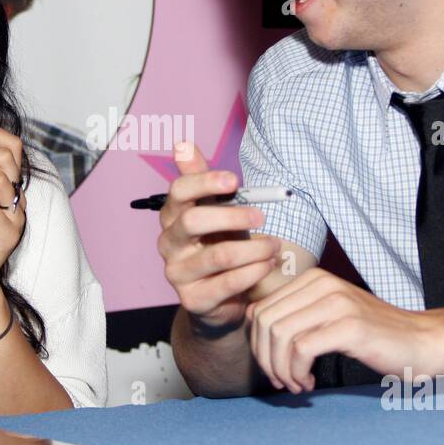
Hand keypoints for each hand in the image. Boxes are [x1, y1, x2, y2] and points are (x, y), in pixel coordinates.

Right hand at [157, 142, 281, 331]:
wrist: (217, 300)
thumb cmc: (218, 245)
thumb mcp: (213, 211)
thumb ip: (201, 180)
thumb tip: (183, 144)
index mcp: (172, 216)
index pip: (178, 191)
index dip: (205, 181)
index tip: (234, 180)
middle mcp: (168, 243)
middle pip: (193, 220)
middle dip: (233, 215)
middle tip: (262, 216)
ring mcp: (178, 273)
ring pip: (219, 255)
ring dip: (254, 248)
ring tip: (274, 245)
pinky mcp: (193, 300)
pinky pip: (228, 283)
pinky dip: (254, 272)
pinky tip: (268, 265)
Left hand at [245, 267, 443, 392]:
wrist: (423, 342)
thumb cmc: (374, 336)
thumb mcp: (328, 317)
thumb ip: (295, 316)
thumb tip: (254, 326)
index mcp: (312, 279)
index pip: (259, 310)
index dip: (258, 346)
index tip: (277, 367)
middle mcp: (321, 284)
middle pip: (264, 323)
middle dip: (265, 360)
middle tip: (283, 382)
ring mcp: (336, 302)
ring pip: (279, 336)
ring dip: (281, 370)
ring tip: (297, 385)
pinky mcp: (349, 325)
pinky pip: (301, 349)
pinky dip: (298, 373)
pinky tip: (310, 384)